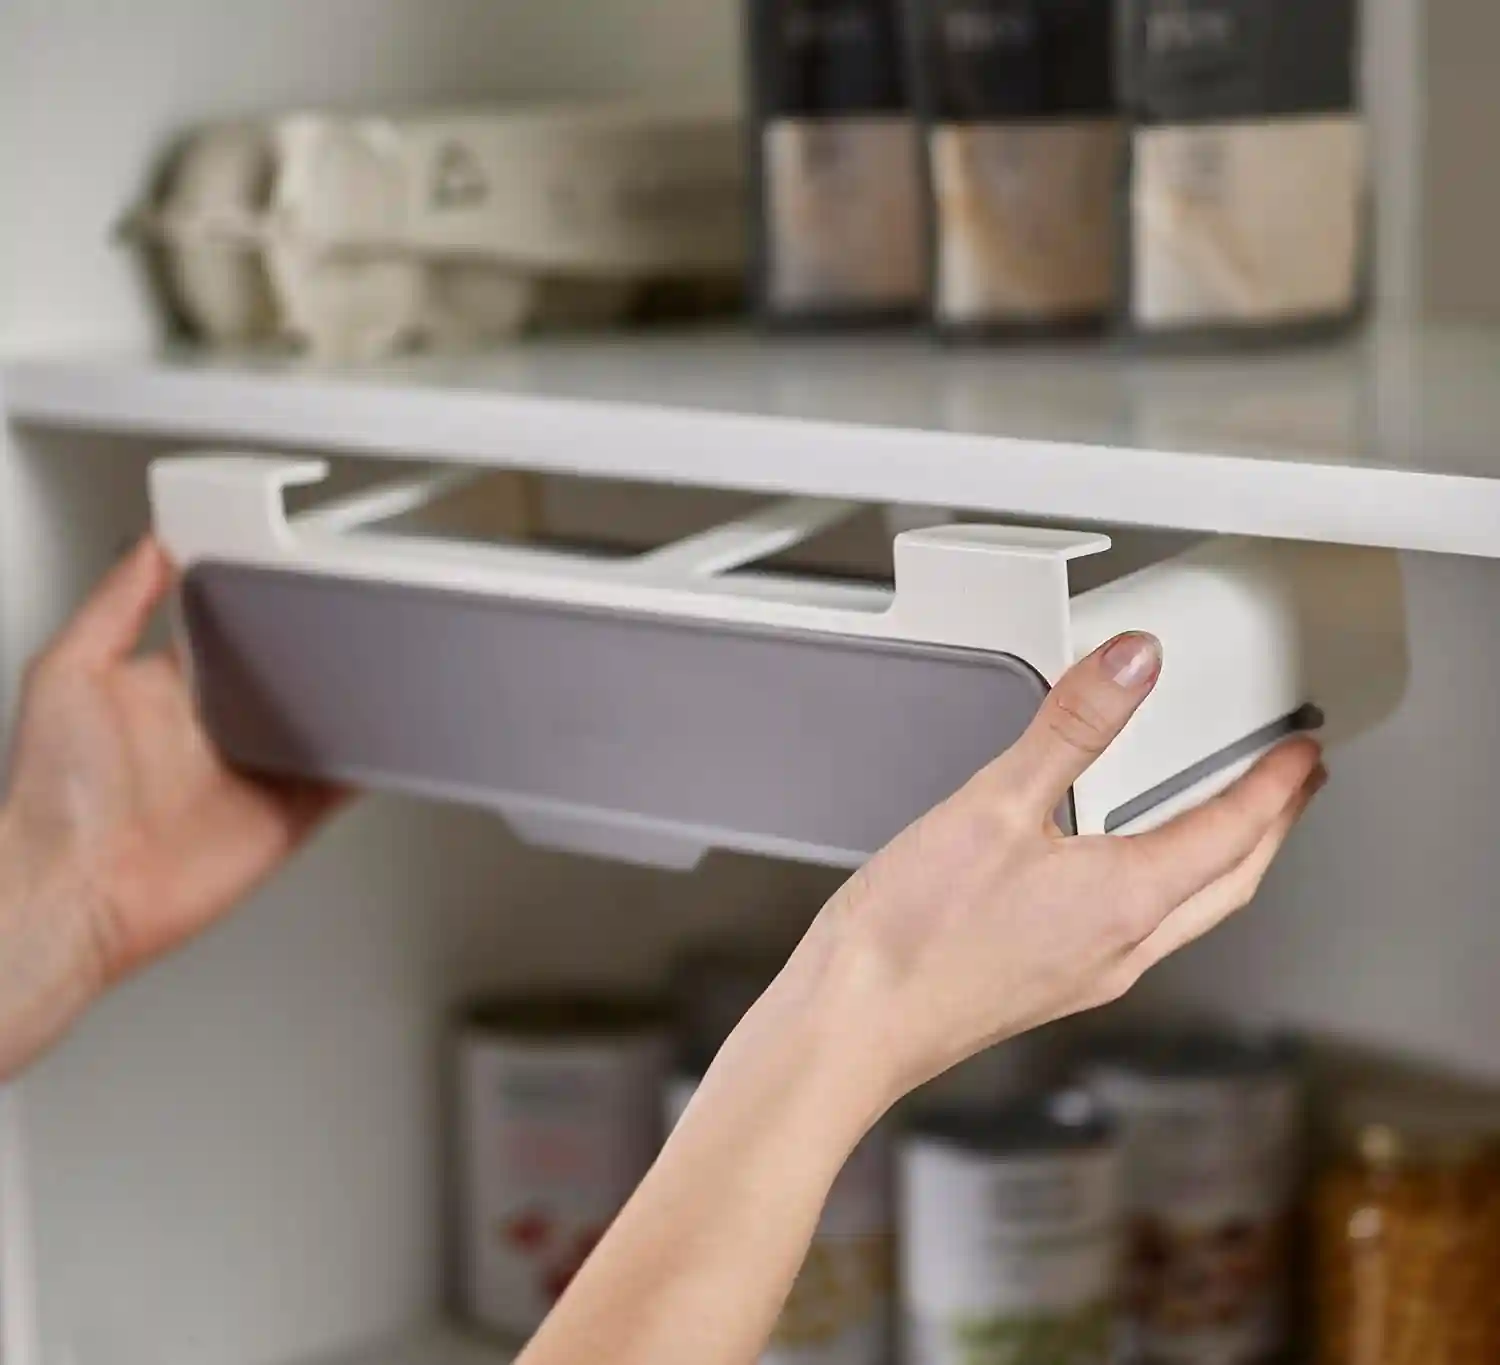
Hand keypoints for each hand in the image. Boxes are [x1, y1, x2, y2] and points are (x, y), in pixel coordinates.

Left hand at [0, 538, 344, 1075]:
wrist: (75, 893)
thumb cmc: (53, 798)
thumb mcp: (67, 671)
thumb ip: (116, 604)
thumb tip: (152, 545)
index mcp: (167, 686)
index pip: (229, 627)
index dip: (260, 599)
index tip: (292, 569)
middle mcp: (215, 727)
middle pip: (286, 672)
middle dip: (319, 647)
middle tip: (352, 614)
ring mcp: (255, 772)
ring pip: (322, 723)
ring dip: (350, 702)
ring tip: (382, 667)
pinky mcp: (287, 815)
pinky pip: (342, 782)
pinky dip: (370, 762)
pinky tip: (386, 736)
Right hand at [794, 630, 1324, 1109]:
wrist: (855, 1022)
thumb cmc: (912, 936)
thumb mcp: (992, 805)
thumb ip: (1071, 727)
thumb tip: (1133, 666)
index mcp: (1124, 900)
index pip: (1231, 832)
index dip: (1275, 785)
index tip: (1302, 752)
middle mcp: (1122, 947)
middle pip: (1230, 883)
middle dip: (1272, 830)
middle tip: (1294, 788)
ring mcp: (1090, 974)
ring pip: (1192, 912)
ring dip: (1226, 863)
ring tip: (1231, 823)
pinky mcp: (1054, 985)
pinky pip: (1144, 932)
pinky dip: (1169, 889)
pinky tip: (1130, 875)